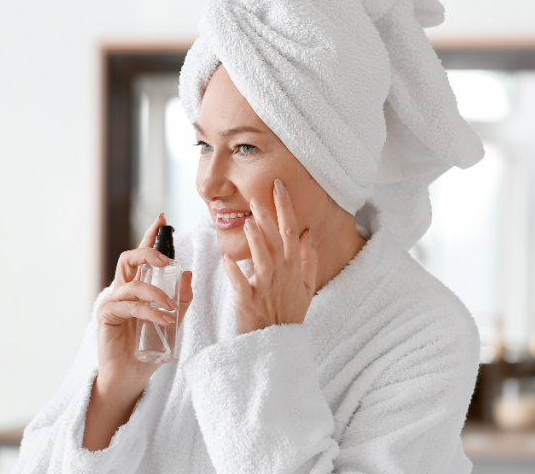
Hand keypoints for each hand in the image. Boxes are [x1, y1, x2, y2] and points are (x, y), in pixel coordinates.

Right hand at [95, 213, 193, 391]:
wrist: (131, 378)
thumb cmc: (149, 349)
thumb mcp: (172, 322)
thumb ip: (180, 300)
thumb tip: (187, 273)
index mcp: (136, 287)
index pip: (142, 256)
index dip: (150, 235)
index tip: (163, 218)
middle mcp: (121, 290)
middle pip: (128, 259)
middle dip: (148, 253)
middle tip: (166, 261)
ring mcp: (112, 302)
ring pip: (131, 284)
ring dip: (155, 293)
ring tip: (171, 308)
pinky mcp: (106, 317)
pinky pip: (129, 307)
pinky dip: (148, 311)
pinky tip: (163, 319)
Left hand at [223, 179, 317, 334]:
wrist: (276, 347)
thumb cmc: (288, 315)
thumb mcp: (306, 289)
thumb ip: (308, 260)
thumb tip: (306, 233)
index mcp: (294, 270)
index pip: (292, 232)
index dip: (285, 208)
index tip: (278, 187)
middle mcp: (282, 277)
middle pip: (277, 242)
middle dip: (268, 218)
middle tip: (257, 198)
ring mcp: (266, 289)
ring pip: (263, 260)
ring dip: (256, 241)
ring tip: (247, 222)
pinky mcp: (249, 303)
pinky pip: (241, 284)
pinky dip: (234, 272)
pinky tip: (227, 258)